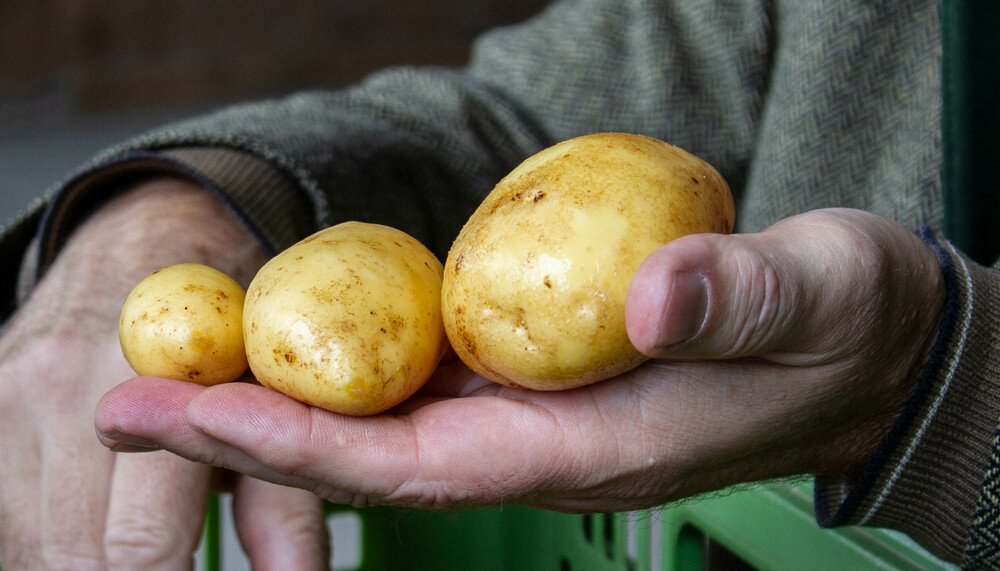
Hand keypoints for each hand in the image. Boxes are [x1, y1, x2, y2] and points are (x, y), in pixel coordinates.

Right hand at [0, 179, 327, 569]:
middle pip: (76, 556)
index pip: (141, 544)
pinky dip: (46, 539)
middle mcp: (56, 387)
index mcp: (145, 381)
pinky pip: (2, 518)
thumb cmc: (220, 326)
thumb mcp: (267, 401)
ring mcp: (5, 398)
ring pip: (27, 547)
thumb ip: (282, 500)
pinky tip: (91, 528)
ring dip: (83, 559)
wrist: (142, 244)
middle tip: (179, 565)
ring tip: (149, 548)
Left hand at [94, 208, 944, 513]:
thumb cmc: (842, 326)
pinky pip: (427, 383)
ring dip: (282, 396)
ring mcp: (541, 414)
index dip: (309, 442)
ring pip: (389, 421)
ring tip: (181, 367)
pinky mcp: (542, 378)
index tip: (200, 410)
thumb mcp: (814, 296)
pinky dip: (348, 367)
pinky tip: (296, 340)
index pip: (426, 465)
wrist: (864, 344)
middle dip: (251, 430)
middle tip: (132, 399)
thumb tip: (656, 295)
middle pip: (377, 453)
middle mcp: (548, 444)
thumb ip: (740, 301)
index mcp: (596, 449)